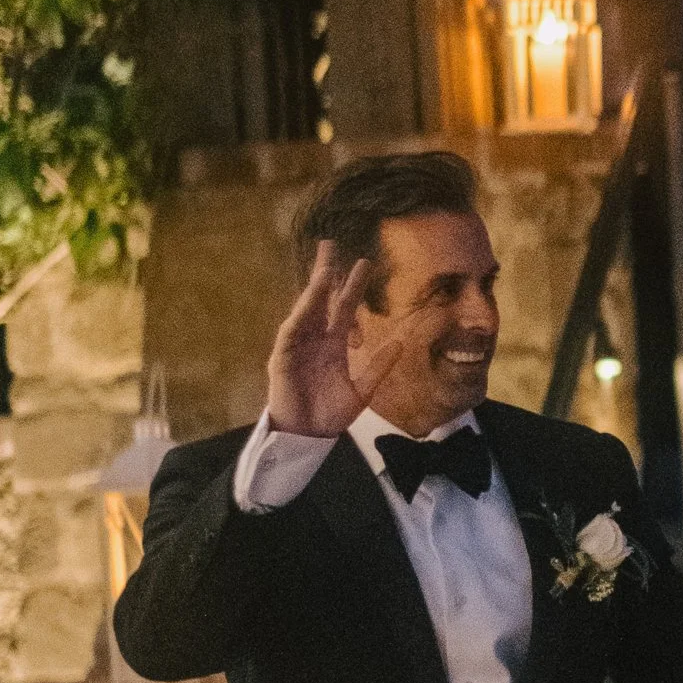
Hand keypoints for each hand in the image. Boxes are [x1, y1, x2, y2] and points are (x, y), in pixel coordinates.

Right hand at [266, 241, 408, 436]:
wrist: (308, 438)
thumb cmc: (329, 416)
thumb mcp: (362, 391)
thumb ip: (379, 367)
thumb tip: (400, 343)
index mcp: (334, 345)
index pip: (344, 308)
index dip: (352, 286)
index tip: (364, 263)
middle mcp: (315, 340)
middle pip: (320, 300)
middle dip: (325, 273)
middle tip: (331, 244)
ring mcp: (297, 347)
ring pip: (305, 311)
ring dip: (313, 290)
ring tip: (324, 269)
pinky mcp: (282, 359)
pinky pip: (290, 333)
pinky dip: (299, 317)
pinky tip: (308, 302)